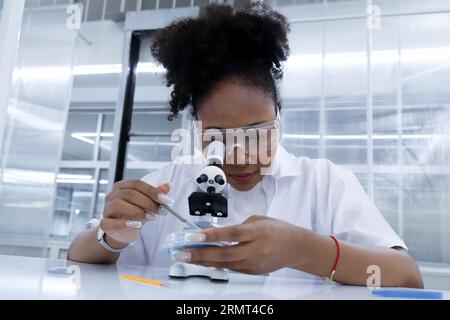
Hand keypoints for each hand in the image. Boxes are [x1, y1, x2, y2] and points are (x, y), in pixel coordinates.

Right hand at [100, 180, 173, 247]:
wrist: (122, 232)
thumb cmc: (134, 214)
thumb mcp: (147, 203)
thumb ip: (156, 195)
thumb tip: (168, 185)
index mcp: (122, 186)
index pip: (137, 184)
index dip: (153, 191)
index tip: (166, 200)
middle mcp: (112, 195)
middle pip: (130, 194)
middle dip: (148, 203)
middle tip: (160, 211)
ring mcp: (107, 209)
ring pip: (118, 205)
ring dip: (137, 211)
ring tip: (150, 218)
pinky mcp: (104, 223)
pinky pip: (109, 222)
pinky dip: (123, 224)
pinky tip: (136, 225)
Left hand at [185, 215, 304, 274]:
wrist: (296, 247)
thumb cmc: (277, 229)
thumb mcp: (259, 219)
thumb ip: (239, 226)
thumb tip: (218, 233)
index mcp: (257, 232)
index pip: (231, 234)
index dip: (212, 235)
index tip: (194, 236)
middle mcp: (256, 249)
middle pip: (225, 253)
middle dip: (201, 254)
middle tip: (183, 253)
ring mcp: (255, 263)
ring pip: (225, 264)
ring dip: (204, 261)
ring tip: (187, 258)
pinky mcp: (253, 271)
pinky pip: (231, 268)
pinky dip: (216, 264)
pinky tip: (203, 261)